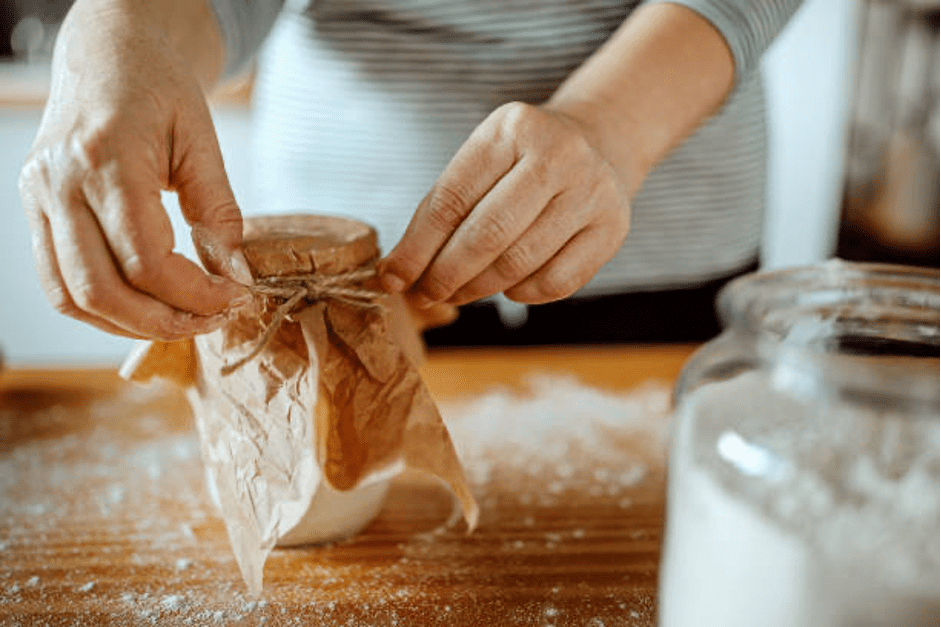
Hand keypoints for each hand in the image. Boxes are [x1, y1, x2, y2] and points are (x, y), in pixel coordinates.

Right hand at [18, 0, 251, 340]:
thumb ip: (219, 209)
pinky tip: (145, 307)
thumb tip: (234, 274)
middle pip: (103, 290)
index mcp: (107, 159)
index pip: (146, 259)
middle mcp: (60, 184)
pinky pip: (59, 283)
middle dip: (165, 321)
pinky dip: (102, 310)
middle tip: (212, 321)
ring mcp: (39, 200)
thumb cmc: (157, 88)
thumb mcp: (202, 139)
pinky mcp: (35, 212)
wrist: (107, 56)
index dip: (195, 294)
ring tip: (182, 320)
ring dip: (131, 325)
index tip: (234, 298)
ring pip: (73, 297)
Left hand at [379, 101, 631, 306]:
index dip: (416, 246)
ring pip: (519, 264)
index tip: (392, 277)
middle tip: (425, 294)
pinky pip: (554, 283)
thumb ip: (443, 207)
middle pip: (486, 235)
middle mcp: (558, 155)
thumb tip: (398, 273)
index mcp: (512, 128)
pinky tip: (507, 287)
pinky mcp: (612, 229)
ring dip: (478, 289)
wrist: (599, 141)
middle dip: (445, 274)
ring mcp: (591, 193)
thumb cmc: (521, 159)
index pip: (451, 198)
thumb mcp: (483, 158)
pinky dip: (520, 294)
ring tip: (458, 293)